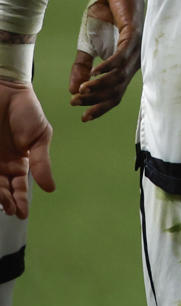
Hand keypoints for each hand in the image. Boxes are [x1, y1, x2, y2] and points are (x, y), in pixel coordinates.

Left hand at [0, 82, 52, 217]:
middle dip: (7, 201)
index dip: (20, 200)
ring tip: (3, 204)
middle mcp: (2, 164)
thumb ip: (41, 163)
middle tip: (11, 210)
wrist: (6, 91)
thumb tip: (50, 188)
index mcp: (20, 161)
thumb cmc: (26, 111)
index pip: (19, 186)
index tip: (21, 213)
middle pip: (4, 189)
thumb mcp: (40, 137)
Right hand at [69, 0, 143, 121]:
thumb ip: (82, 66)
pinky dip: (108, 67)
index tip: (83, 118)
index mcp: (123, 66)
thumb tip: (74, 90)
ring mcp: (135, 49)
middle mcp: (133, 61)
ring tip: (81, 91)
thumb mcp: (87, 44)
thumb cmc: (104, 17)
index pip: (115, 94)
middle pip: (118, 90)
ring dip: (99, 86)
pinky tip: (94, 74)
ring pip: (120, 76)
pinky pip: (122, 56)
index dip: (101, 107)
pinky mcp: (134, 35)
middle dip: (96, 100)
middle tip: (76, 103)